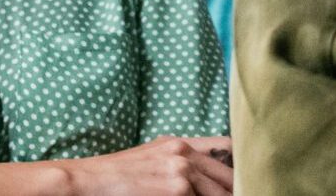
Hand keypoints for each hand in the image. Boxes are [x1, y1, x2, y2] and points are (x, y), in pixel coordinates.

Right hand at [51, 136, 233, 195]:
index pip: (228, 149)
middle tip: (250, 192)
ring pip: (218, 193)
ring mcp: (182, 174)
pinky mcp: (177, 192)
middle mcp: (185, 155)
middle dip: (236, 189)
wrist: (85, 182)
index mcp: (181, 144)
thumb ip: (179, 160)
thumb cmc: (114, 176)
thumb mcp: (152, 156)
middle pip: (229, 176)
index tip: (244, 180)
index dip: (238, 168)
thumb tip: (204, 179)